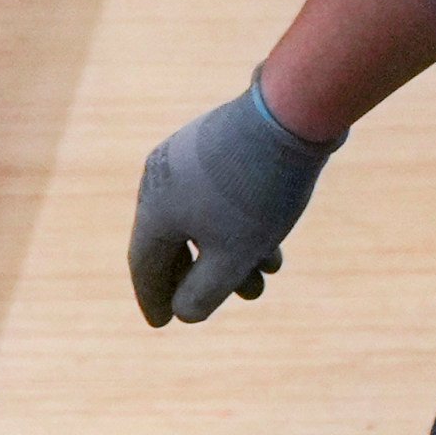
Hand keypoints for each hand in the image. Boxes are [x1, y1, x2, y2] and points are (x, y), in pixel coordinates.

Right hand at [129, 78, 335, 326]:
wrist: (290, 111)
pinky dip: (238, 220)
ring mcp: (186, 154)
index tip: (162, 323)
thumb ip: (203, 294)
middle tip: (221, 302)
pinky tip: (272, 234)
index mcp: (153, 209)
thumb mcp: (233, 255)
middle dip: (204, 276)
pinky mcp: (215, 139)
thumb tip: (184, 314)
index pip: (144, 266)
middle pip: (175, 242)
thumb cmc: (259, 190)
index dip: (154, 299)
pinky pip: (217, 192)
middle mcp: (160, 180)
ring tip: (267, 274)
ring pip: (203, 217)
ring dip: (231, 250)